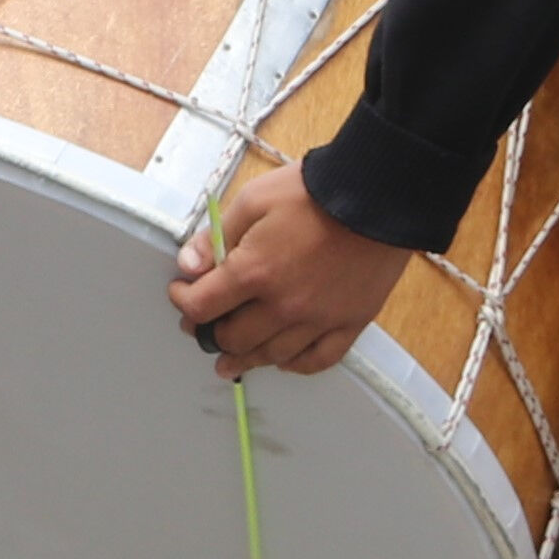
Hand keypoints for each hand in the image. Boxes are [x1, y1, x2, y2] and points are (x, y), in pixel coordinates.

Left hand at [167, 159, 411, 378]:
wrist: (376, 196)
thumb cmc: (313, 192)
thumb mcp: (254, 200)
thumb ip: (217, 236)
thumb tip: (187, 266)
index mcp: (254, 272)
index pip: (203, 305)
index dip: (183, 302)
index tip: (181, 293)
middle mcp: (284, 305)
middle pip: (234, 338)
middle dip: (210, 333)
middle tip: (203, 327)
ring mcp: (319, 319)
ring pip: (272, 355)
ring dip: (245, 358)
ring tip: (230, 360)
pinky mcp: (350, 323)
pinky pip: (319, 360)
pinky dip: (296, 365)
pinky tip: (283, 360)